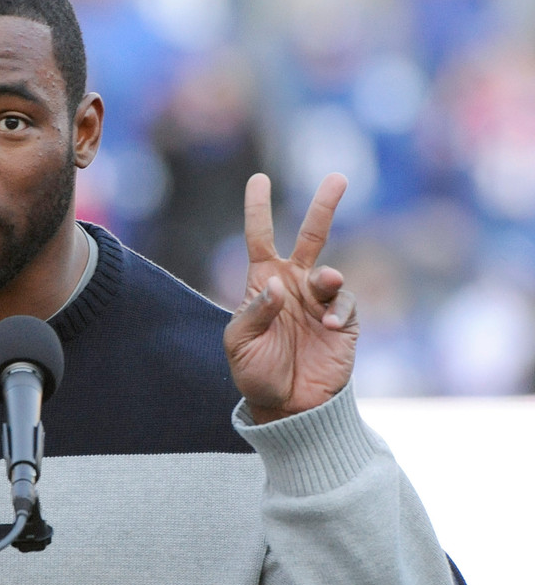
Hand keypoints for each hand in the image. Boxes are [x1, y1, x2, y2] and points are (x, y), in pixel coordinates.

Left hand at [223, 172, 358, 423]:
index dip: (258, 208)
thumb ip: (254, 313)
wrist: (288, 406)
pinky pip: (346, 305)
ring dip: (329, 276)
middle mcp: (294, 285)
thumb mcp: (239, 344)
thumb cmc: (256, 373)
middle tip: (338, 178)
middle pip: (310, 237)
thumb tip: (277, 284)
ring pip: (332, 271)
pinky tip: (328, 328)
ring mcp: (320, 302)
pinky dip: (339, 311)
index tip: (258, 179)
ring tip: (325, 283)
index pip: (259, 238)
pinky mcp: (343, 321)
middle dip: (324, 207)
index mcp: (263, 283)